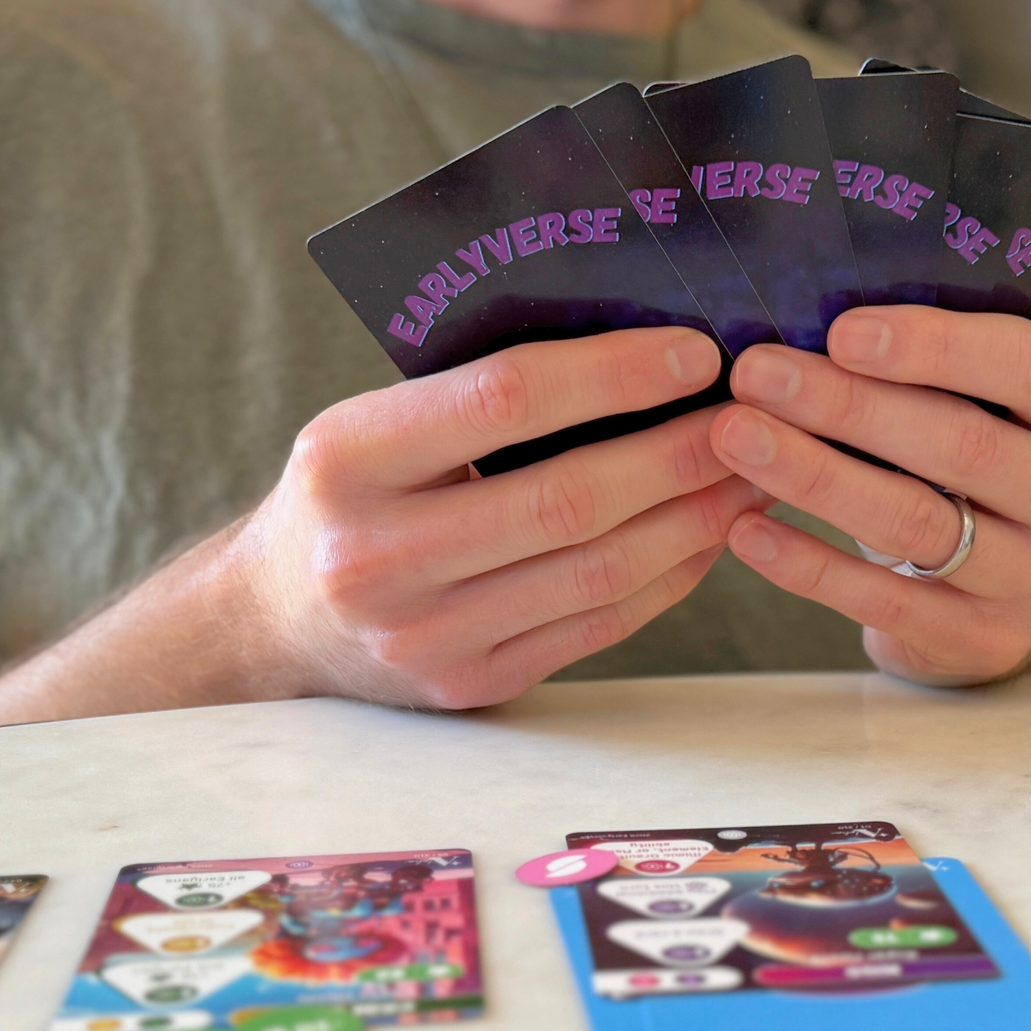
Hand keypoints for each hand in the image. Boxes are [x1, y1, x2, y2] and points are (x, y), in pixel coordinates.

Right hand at [234, 327, 767, 709]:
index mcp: (347, 459)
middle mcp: (376, 557)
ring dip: (695, 519)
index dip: (613, 373)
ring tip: (753, 474)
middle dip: (680, 453)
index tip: (695, 351)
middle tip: (753, 419)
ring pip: (597, 571)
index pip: (504, 399)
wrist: (276, 619)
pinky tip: (709, 534)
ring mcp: (424, 635)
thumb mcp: (373, 425)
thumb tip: (639, 346)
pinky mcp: (470, 684)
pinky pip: (598, 626)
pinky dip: (669, 576)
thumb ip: (476, 393)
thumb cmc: (350, 494)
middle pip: (568, 498)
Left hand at [707, 308, 1030, 684]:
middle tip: (757, 376)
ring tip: (736, 438)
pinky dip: (809, 564)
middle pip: (964, 445)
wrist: (1007, 592)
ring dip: (814, 476)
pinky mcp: (989, 643)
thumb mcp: (1000, 406)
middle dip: (848, 406)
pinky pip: (886, 602)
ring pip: (918, 524)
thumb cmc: (987, 467)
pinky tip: (747, 530)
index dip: (935, 347)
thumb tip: (818, 315)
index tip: (840, 331)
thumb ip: (946, 366)